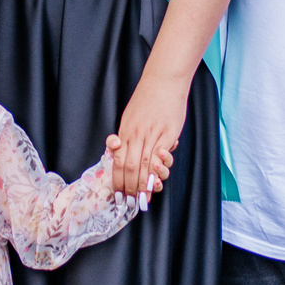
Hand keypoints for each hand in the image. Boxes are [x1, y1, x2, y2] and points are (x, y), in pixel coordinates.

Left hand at [108, 72, 190, 196]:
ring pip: (144, 164)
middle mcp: (135, 135)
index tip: (119, 194)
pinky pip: (160, 155)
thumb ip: (127, 135)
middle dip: (130, 188)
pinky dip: (158, 169)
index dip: (118, 180)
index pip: (117, 162)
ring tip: (144, 198)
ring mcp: (151, 134)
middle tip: (131, 203)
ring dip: (143, 184)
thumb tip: (122, 151)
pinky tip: (157, 180)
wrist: (163, 81)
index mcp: (124, 132)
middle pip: (129, 167)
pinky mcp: (167, 133)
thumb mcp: (130, 117)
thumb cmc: (148, 98)